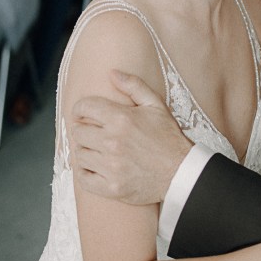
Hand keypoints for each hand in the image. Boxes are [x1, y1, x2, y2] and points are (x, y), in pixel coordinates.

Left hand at [71, 70, 192, 204]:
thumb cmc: (169, 138)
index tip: (83, 114)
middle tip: (95, 134)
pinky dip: (86, 173)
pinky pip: (83, 178)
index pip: (84, 107)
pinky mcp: (111, 187)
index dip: (81, 108)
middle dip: (84, 130)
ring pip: (79, 154)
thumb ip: (133, 85)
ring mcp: (111, 166)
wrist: (182, 172)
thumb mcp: (156, 105)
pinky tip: (96, 168)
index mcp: (121, 118)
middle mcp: (112, 141)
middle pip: (78, 132)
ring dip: (86, 151)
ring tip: (98, 151)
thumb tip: (112, 73)